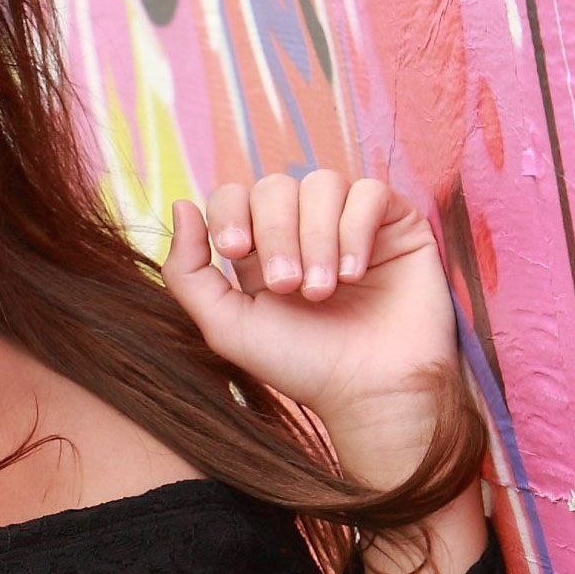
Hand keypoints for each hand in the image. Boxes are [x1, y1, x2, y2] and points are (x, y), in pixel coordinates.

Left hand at [160, 170, 460, 487]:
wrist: (369, 389)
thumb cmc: (300, 365)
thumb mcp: (227, 326)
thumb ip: (189, 272)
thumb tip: (180, 206)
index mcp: (259, 249)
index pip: (234, 196)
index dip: (230, 211)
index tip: (235, 251)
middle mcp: (302, 228)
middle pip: (274, 188)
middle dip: (276, 234)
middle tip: (287, 286)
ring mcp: (348, 221)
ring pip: (321, 184)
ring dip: (316, 237)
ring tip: (324, 291)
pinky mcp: (394, 222)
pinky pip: (369, 191)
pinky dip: (355, 229)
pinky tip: (355, 273)